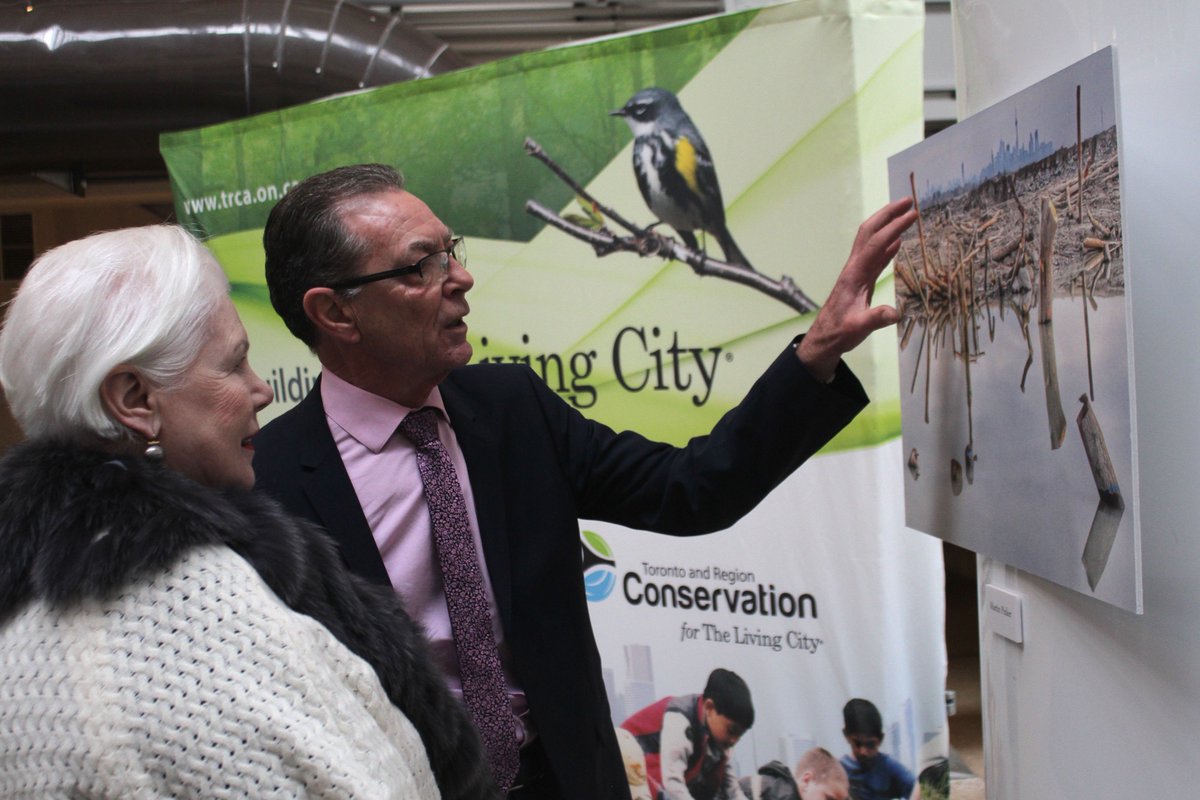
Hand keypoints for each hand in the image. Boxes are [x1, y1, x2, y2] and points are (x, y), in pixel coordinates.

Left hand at [797, 197, 916, 380]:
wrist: (824, 339)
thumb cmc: (839, 333)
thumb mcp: (858, 328)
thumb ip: (875, 319)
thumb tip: (896, 313)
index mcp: (854, 275)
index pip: (876, 244)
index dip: (894, 228)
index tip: (912, 214)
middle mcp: (854, 268)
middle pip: (869, 232)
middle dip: (887, 214)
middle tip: (908, 201)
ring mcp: (858, 272)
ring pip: (872, 241)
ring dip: (888, 225)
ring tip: (906, 213)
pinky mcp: (861, 280)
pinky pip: (876, 257)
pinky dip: (887, 245)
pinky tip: (898, 241)